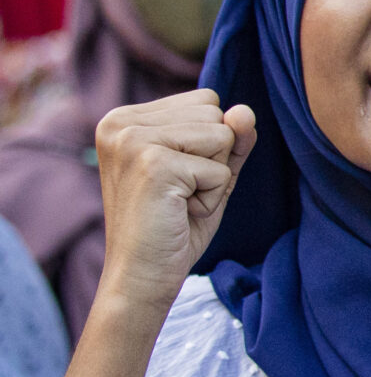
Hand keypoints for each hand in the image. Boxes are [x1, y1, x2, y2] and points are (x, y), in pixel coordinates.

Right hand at [93, 90, 256, 313]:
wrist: (141, 276)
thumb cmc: (174, 225)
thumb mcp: (209, 172)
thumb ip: (231, 138)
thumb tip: (244, 110)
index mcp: (126, 117)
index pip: (206, 100)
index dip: (208, 142)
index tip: (176, 175)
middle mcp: (120, 122)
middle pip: (215, 113)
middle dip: (213, 158)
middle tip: (177, 193)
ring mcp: (132, 141)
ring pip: (222, 135)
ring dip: (213, 177)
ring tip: (178, 201)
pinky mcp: (152, 165)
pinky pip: (220, 169)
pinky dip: (211, 197)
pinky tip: (179, 213)